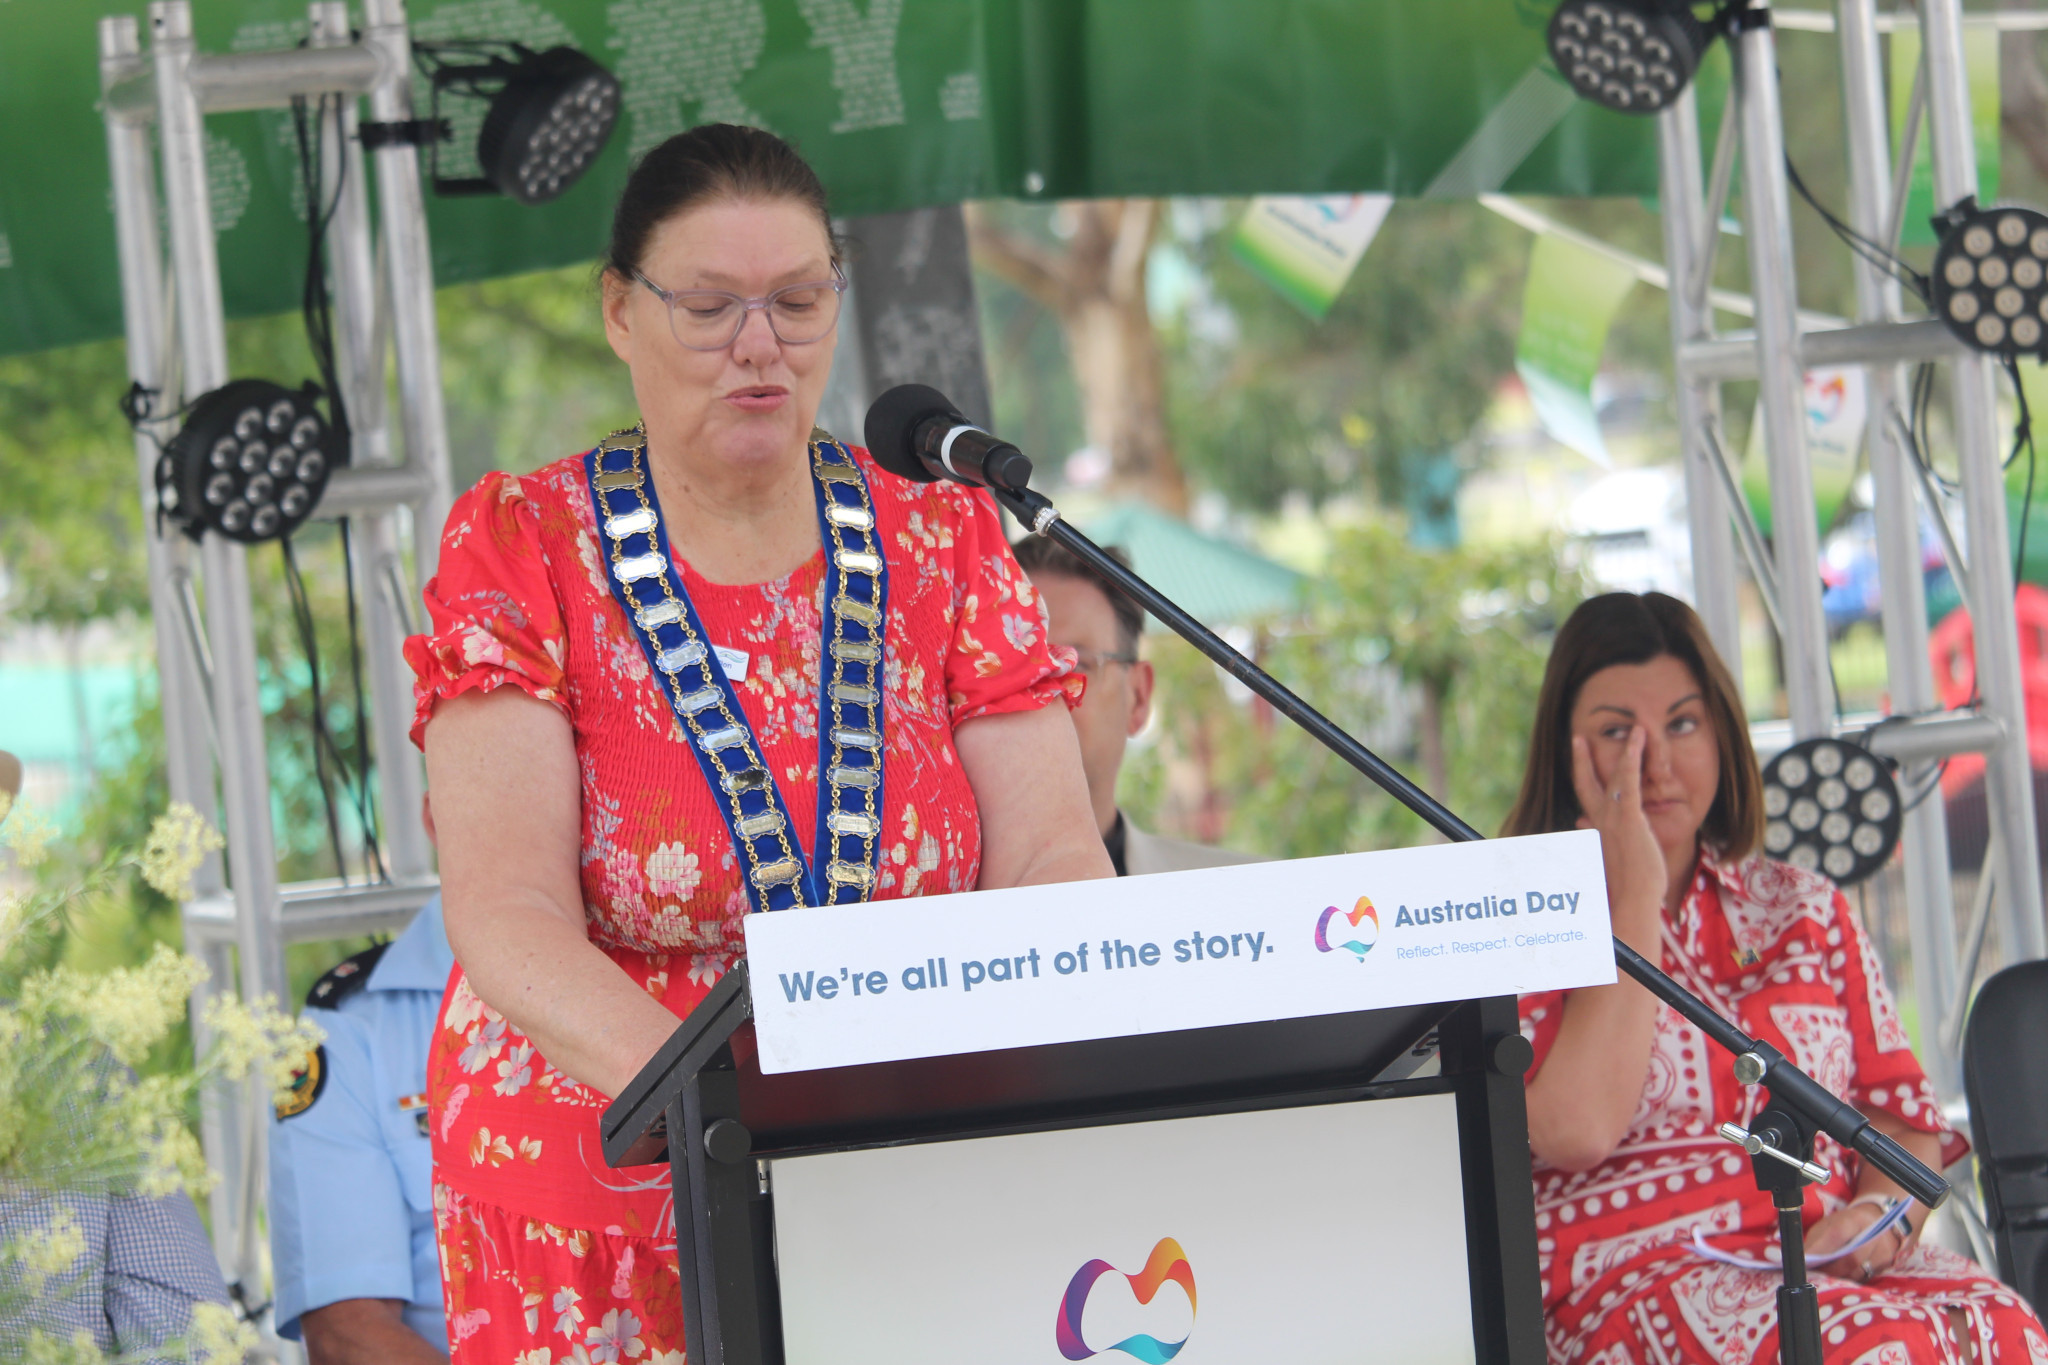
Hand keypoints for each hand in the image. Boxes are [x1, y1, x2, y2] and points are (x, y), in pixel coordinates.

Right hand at [1569, 728, 1666, 930]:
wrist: (1632, 899)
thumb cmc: (1626, 886)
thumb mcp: (1608, 856)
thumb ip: (1594, 835)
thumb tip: (1579, 821)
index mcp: (1596, 829)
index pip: (1585, 795)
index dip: (1581, 773)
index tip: (1578, 756)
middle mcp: (1600, 819)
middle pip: (1588, 781)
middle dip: (1583, 758)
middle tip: (1579, 737)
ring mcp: (1613, 818)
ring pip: (1617, 775)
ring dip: (1627, 749)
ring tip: (1636, 729)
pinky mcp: (1629, 819)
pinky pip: (1629, 783)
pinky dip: (1632, 760)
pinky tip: (1638, 742)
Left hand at [1807, 1201, 1909, 1282]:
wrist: (1875, 1222)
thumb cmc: (1846, 1224)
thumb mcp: (1829, 1225)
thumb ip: (1817, 1241)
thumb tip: (1805, 1259)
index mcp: (1855, 1219)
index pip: (1838, 1234)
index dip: (1822, 1250)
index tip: (1809, 1261)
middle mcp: (1874, 1234)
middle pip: (1851, 1259)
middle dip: (1831, 1269)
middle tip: (1818, 1273)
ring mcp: (1884, 1250)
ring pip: (1858, 1272)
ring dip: (1840, 1277)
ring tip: (1828, 1275)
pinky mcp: (1888, 1264)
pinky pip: (1866, 1278)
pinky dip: (1851, 1279)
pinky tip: (1842, 1276)